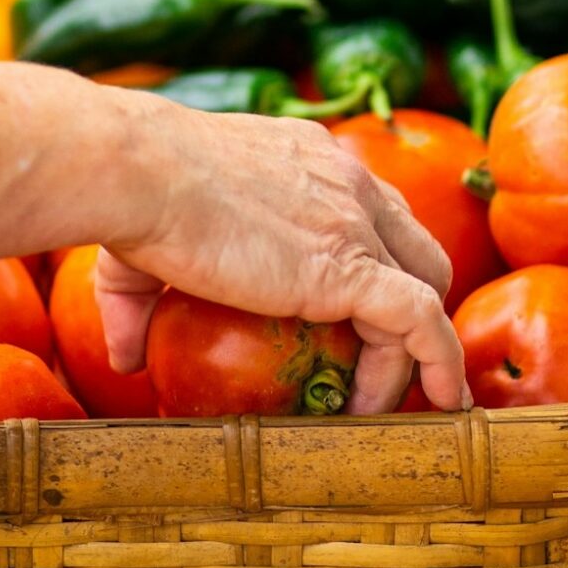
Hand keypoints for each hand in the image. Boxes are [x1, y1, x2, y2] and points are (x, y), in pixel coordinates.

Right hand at [94, 99, 465, 413]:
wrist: (140, 174)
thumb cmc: (133, 199)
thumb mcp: (142, 249)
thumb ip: (140, 303)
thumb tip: (124, 358)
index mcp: (308, 161)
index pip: (370, 210)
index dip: (375, 265)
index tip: (352, 323)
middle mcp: (347, 182)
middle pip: (413, 247)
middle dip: (410, 308)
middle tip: (374, 367)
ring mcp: (356, 222)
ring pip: (425, 290)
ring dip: (415, 353)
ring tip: (378, 406)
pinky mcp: (351, 267)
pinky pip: (422, 321)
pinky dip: (441, 363)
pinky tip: (443, 401)